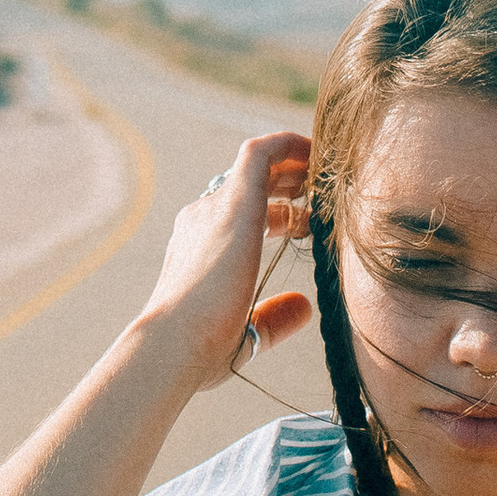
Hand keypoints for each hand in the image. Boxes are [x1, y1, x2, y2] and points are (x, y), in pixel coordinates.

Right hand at [135, 130, 318, 385]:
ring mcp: (214, 208)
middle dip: (285, 185)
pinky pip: (260, 153)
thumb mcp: (246, 333)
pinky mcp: (233, 202)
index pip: (237, 217)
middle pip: (247, 187)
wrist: (172, 344)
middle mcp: (202, 220)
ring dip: (291, 165)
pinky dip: (288, 144)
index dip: (274, 214)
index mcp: (199, 248)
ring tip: (324, 174)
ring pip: (256, 166)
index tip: (303, 223)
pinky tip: (316, 150)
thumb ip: (274, 317)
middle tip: (320, 195)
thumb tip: (305, 305)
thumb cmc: (200, 350)